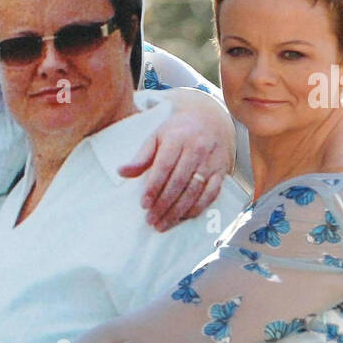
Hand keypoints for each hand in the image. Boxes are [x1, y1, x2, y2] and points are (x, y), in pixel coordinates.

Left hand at [120, 88, 235, 230]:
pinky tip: (184, 217)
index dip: (153, 187)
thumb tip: (121, 172)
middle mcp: (196, 149)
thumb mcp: (157, 136)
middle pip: (179, 182)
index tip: (144, 204)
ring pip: (194, 191)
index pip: (164, 167)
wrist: (210, 119)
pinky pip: (211, 194)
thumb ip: (141, 157)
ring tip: (163, 224)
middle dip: (163, 204)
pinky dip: (197, 208)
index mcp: (177, 139)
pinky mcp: (221, 171)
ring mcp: (211, 161)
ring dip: (178, 211)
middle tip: (150, 219)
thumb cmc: (178, 131)